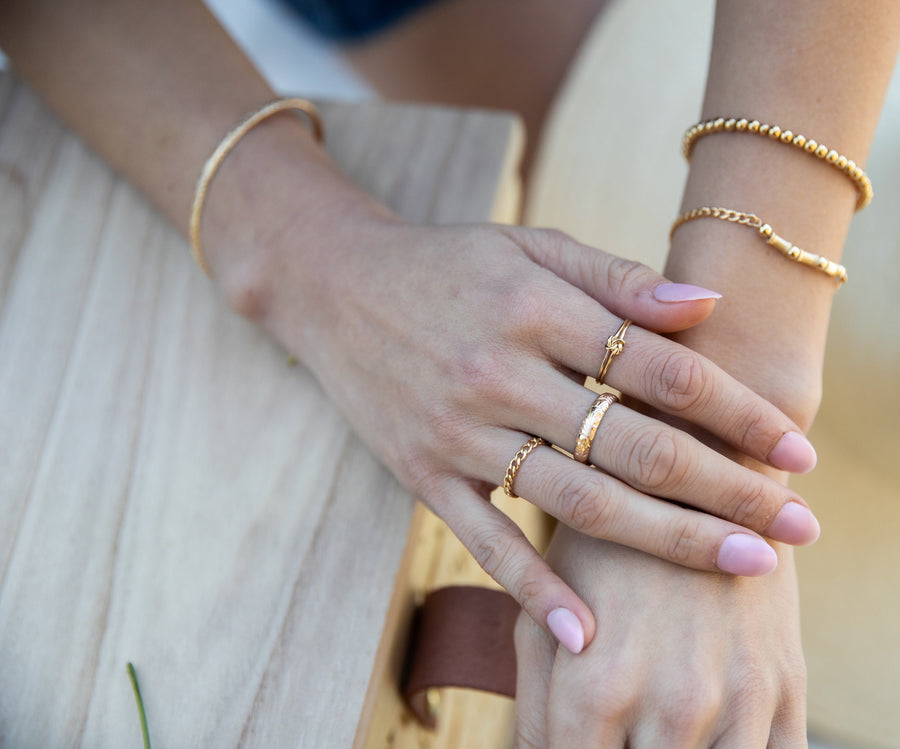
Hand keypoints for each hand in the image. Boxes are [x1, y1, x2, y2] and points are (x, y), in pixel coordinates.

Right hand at [221, 210, 820, 651]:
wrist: (333, 286)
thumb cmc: (446, 263)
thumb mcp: (530, 246)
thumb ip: (616, 277)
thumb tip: (705, 308)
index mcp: (536, 307)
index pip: (660, 369)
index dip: (737, 410)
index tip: (793, 449)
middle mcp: (500, 372)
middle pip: (634, 445)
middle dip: (727, 489)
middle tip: (797, 526)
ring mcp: (457, 430)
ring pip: (577, 501)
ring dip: (667, 540)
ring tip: (741, 563)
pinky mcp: (422, 473)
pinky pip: (485, 540)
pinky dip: (535, 590)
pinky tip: (588, 633)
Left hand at [514, 526, 807, 746]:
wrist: (696, 470)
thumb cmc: (601, 546)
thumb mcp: (544, 610)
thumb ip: (535, 702)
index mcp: (598, 688)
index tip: (577, 741)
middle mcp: (672, 705)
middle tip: (618, 732)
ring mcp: (738, 699)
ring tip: (656, 731)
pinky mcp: (787, 687)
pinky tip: (710, 738)